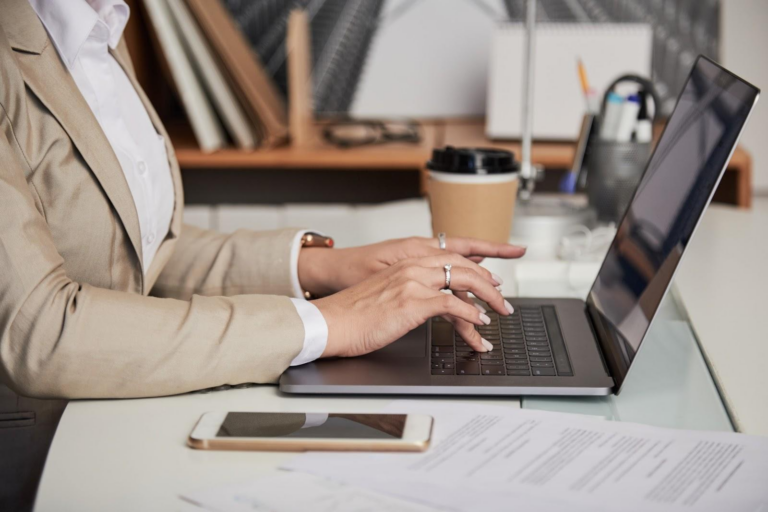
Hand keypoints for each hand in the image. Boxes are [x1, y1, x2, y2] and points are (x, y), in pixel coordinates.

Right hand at [313, 254, 514, 357]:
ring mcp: (413, 283)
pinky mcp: (412, 302)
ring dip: (488, 298)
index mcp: (405, 264)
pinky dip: (471, 314)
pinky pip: (452, 303)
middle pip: (463, 266)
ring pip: (463, 281)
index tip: (490, 279)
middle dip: (489, 282)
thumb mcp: (385, 297)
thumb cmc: (352, 316)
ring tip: (500, 312)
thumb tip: (424, 307)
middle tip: (502, 299)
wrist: (331, 323)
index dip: (475, 268)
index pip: (450, 257)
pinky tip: (480, 323)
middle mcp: (411, 268)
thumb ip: (407, 295)